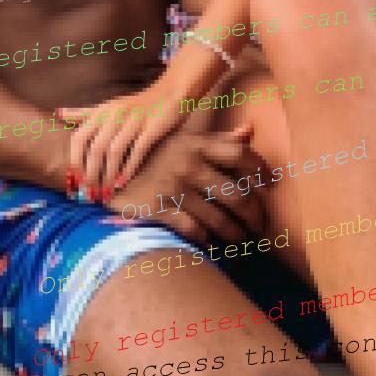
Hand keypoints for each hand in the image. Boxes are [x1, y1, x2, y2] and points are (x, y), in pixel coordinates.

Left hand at [58, 75, 179, 191]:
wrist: (170, 93)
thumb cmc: (135, 105)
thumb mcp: (107, 107)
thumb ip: (83, 113)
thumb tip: (58, 113)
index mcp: (100, 112)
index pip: (79, 138)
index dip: (74, 161)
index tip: (73, 182)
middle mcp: (114, 115)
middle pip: (95, 148)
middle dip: (90, 174)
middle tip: (89, 194)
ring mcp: (133, 121)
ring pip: (114, 151)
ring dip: (108, 175)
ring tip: (104, 193)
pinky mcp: (152, 127)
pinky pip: (137, 150)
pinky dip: (129, 168)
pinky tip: (122, 182)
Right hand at [105, 124, 265, 246]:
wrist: (103, 171)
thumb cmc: (150, 156)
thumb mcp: (181, 140)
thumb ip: (217, 139)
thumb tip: (250, 131)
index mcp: (195, 143)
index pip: (240, 154)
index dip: (261, 170)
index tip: (272, 184)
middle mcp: (187, 164)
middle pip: (237, 194)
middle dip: (254, 215)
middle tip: (261, 226)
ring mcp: (172, 188)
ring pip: (218, 219)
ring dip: (235, 234)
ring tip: (241, 239)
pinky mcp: (157, 209)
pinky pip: (193, 231)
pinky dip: (205, 241)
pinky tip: (210, 244)